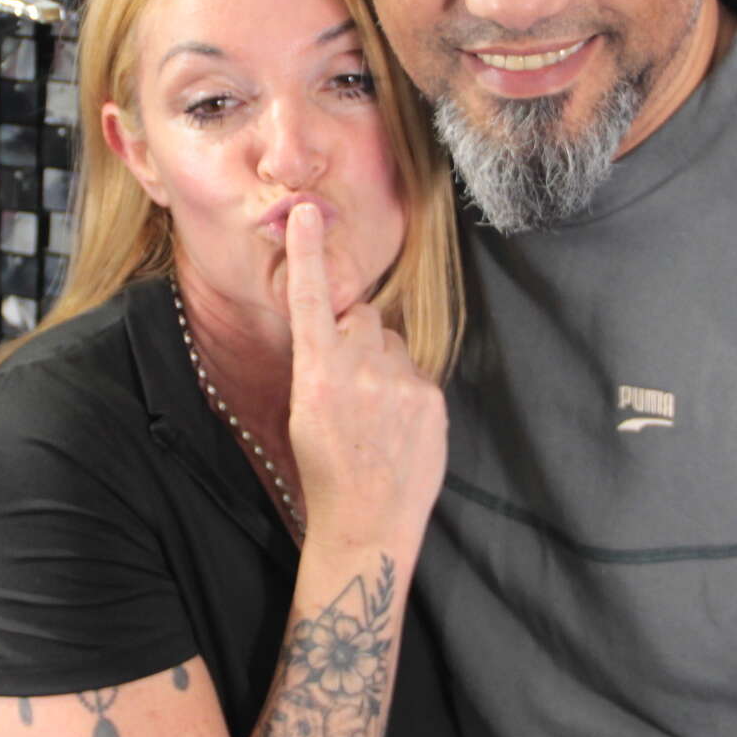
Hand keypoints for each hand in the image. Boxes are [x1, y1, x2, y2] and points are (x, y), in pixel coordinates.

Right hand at [282, 204, 446, 550]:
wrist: (366, 524)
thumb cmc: (327, 471)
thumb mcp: (305, 414)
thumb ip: (325, 365)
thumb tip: (348, 333)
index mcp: (317, 375)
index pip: (313, 301)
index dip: (309, 254)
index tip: (305, 213)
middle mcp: (360, 370)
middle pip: (361, 320)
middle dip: (355, 338)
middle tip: (347, 385)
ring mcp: (401, 384)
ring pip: (391, 345)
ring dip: (382, 365)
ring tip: (374, 415)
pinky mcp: (431, 399)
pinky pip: (415, 373)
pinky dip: (405, 392)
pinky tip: (395, 429)